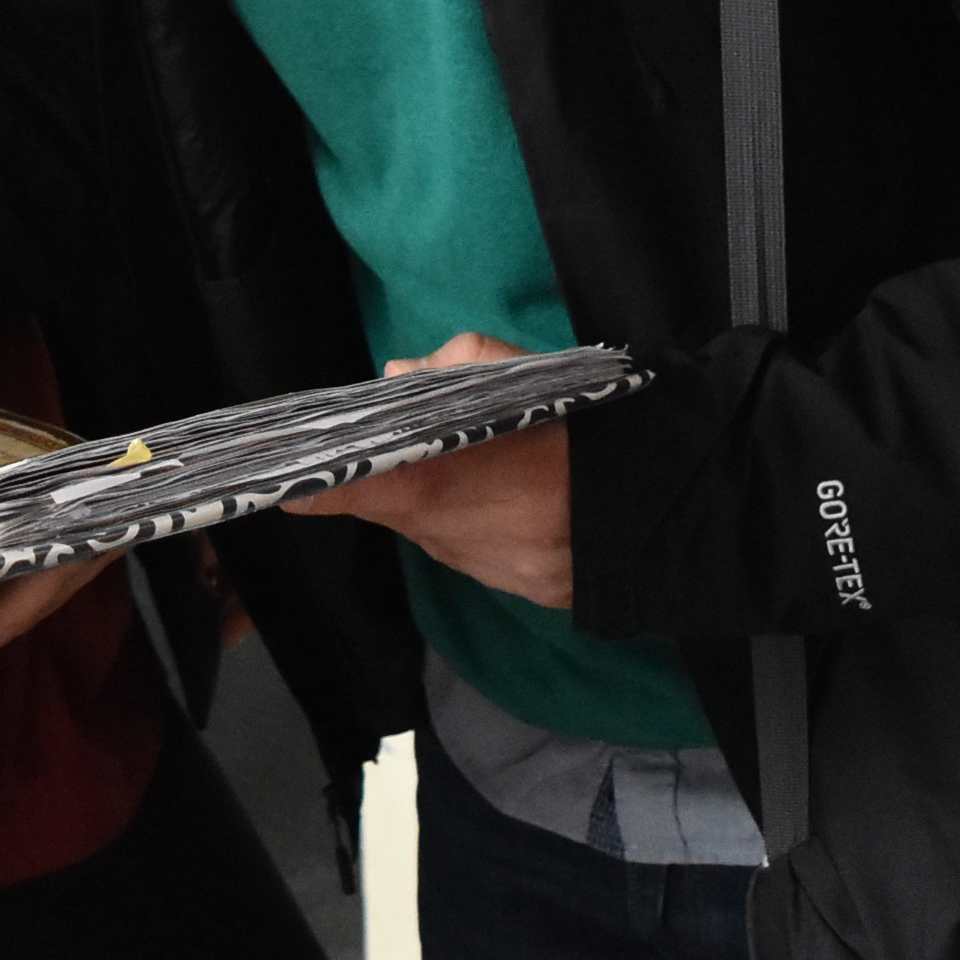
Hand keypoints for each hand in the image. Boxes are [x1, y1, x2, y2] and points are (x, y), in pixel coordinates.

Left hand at [279, 330, 574, 605]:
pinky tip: (516, 501)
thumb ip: (454, 368)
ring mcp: (487, 571)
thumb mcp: (527, 375)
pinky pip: (480, 553)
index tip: (285, 481)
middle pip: (393, 508)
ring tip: (480, 468)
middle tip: (415, 445)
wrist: (674, 508)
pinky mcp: (523, 590)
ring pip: (437, 532)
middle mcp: (452, 539)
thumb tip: (397, 376)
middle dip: (395, 477)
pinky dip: (484, 526)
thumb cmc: (591, 433)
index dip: (312, 485)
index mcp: (442, 484)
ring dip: (441, 502)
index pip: (348, 491)